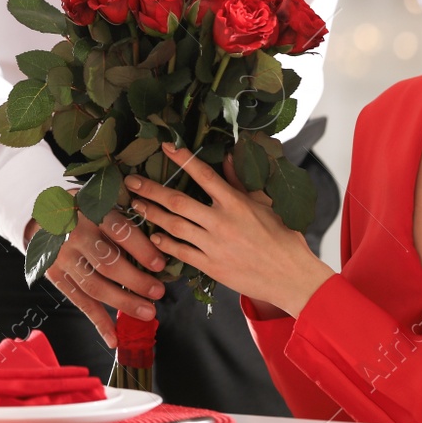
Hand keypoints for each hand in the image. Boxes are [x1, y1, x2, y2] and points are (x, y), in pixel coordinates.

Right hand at [27, 207, 167, 347]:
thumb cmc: (82, 210)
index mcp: (90, 211)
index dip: (142, 249)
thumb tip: (159, 245)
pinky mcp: (55, 276)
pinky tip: (114, 338)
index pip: (120, 231)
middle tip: (158, 293)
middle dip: (136, 281)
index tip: (160, 265)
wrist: (41, 217)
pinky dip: (97, 321)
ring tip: (147, 312)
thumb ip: (124, 217)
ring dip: (123, 303)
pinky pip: (80, 301)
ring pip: (95, 286)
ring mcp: (63, 258)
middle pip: (108, 263)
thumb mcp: (99, 202)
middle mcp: (75, 235)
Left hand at [124, 142, 334, 317]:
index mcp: (236, 202)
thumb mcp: (265, 203)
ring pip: (174, 226)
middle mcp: (221, 222)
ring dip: (152, 214)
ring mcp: (213, 245)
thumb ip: (241, 181)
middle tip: (131, 181)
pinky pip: (181, 252)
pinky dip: (165, 243)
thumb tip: (226, 156)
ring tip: (136, 205)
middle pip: (177, 202)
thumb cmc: (283, 237)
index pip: (203, 174)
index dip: (182, 158)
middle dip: (151, 190)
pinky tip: (153, 236)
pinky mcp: (210, 266)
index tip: (165, 146)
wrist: (290, 276)